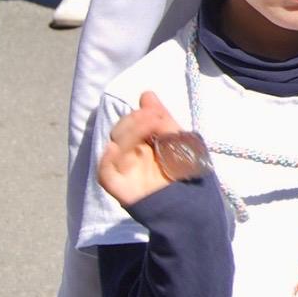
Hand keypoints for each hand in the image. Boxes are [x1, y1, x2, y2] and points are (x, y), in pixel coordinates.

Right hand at [96, 91, 182, 207]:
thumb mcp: (178, 140)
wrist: (192, 202)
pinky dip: (111, 156)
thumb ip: (163, 118)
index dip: (141, 115)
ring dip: (131, 131)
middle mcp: (130, 155)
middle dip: (135, 121)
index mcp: (144, 143)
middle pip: (120, 131)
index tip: (155, 110)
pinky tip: (126, 147)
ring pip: (114, 145)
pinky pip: (104, 170)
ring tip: (152, 126)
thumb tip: (146, 94)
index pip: (132, 123)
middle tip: (154, 118)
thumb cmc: (185, 172)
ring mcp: (123, 170)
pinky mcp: (117, 186)